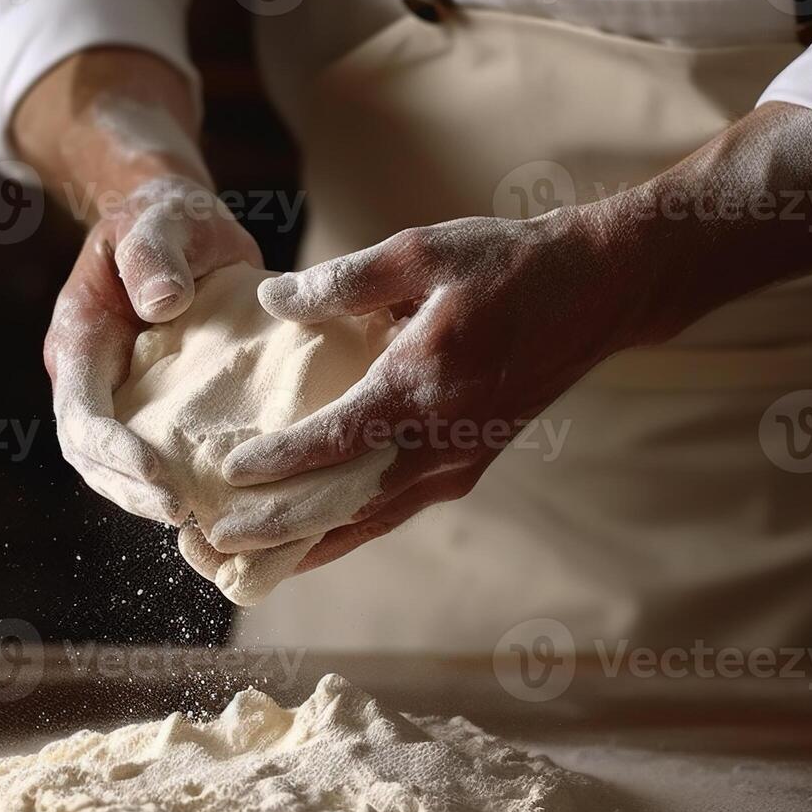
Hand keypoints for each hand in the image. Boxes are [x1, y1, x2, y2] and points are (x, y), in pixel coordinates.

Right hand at [45, 178, 260, 523]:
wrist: (172, 221)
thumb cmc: (167, 216)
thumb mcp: (163, 221)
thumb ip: (156, 255)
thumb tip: (162, 304)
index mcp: (80, 338)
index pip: (82, 415)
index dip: (115, 453)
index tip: (160, 478)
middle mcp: (87, 375)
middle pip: (90, 457)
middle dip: (131, 490)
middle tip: (184, 515)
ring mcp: (113, 393)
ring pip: (112, 466)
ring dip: (146, 498)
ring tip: (197, 521)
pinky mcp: (146, 403)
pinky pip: (149, 453)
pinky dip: (171, 481)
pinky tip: (211, 501)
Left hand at [211, 101, 811, 574]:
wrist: (597, 292)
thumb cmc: (508, 263)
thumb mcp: (425, 250)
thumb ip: (345, 281)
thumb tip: (273, 302)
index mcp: (423, 384)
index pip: (336, 440)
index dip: (278, 464)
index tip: (224, 478)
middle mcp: (441, 440)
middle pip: (346, 503)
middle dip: (279, 529)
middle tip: (215, 546)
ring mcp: (458, 463)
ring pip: (372, 521)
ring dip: (310, 543)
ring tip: (249, 560)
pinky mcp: (467, 468)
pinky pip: (395, 511)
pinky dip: (350, 530)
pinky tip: (311, 540)